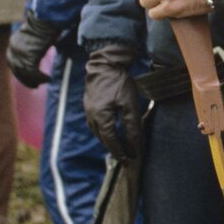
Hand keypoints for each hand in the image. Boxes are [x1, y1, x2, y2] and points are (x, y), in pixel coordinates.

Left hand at [7, 12, 61, 87]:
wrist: (47, 17)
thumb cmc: (45, 23)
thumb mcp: (33, 35)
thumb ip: (31, 44)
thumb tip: (37, 52)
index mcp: (13, 43)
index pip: (12, 62)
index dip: (19, 72)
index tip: (27, 78)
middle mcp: (14, 48)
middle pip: (17, 69)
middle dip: (25, 79)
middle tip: (35, 85)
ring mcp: (21, 52)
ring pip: (25, 72)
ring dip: (35, 80)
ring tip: (44, 82)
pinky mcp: (30, 55)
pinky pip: (33, 72)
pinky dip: (40, 77)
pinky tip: (48, 79)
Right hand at [83, 45, 142, 160]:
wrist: (105, 63)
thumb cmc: (119, 82)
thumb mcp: (130, 104)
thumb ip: (132, 124)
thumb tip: (135, 142)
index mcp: (101, 117)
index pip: (111, 140)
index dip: (120, 151)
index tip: (128, 160)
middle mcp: (91, 116)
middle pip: (103, 138)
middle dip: (114, 148)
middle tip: (126, 156)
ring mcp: (88, 110)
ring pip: (97, 131)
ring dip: (107, 139)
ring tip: (118, 146)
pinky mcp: (89, 104)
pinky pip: (95, 123)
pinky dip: (103, 130)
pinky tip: (110, 129)